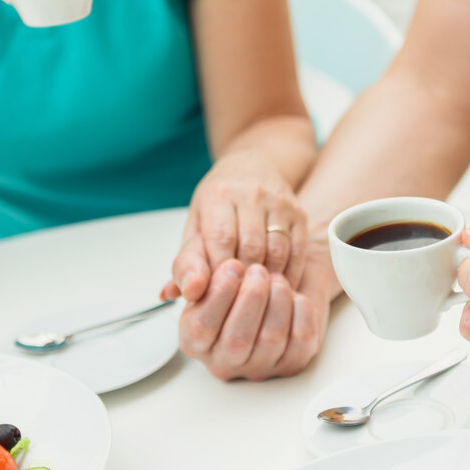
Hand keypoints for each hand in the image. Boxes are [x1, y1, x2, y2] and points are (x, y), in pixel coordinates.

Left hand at [163, 159, 306, 303]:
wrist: (253, 167)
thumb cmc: (219, 204)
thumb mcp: (196, 226)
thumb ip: (185, 262)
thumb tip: (169, 295)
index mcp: (219, 194)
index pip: (221, 239)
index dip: (218, 272)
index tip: (213, 294)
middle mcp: (252, 193)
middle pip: (251, 248)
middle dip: (242, 280)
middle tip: (234, 302)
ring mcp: (279, 203)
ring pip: (277, 252)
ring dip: (266, 282)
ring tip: (254, 298)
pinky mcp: (299, 214)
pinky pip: (297, 252)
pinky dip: (287, 276)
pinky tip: (275, 289)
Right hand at [175, 240, 334, 380]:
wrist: (271, 273)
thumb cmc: (234, 273)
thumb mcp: (203, 262)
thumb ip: (188, 268)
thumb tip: (192, 286)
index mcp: (194, 341)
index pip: (201, 328)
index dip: (219, 294)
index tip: (233, 265)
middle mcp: (224, 361)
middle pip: (236, 341)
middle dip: (252, 297)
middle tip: (258, 270)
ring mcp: (259, 367)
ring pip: (271, 339)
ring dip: (278, 300)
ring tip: (276, 279)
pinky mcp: (292, 363)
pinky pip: (302, 340)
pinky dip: (301, 310)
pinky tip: (293, 295)